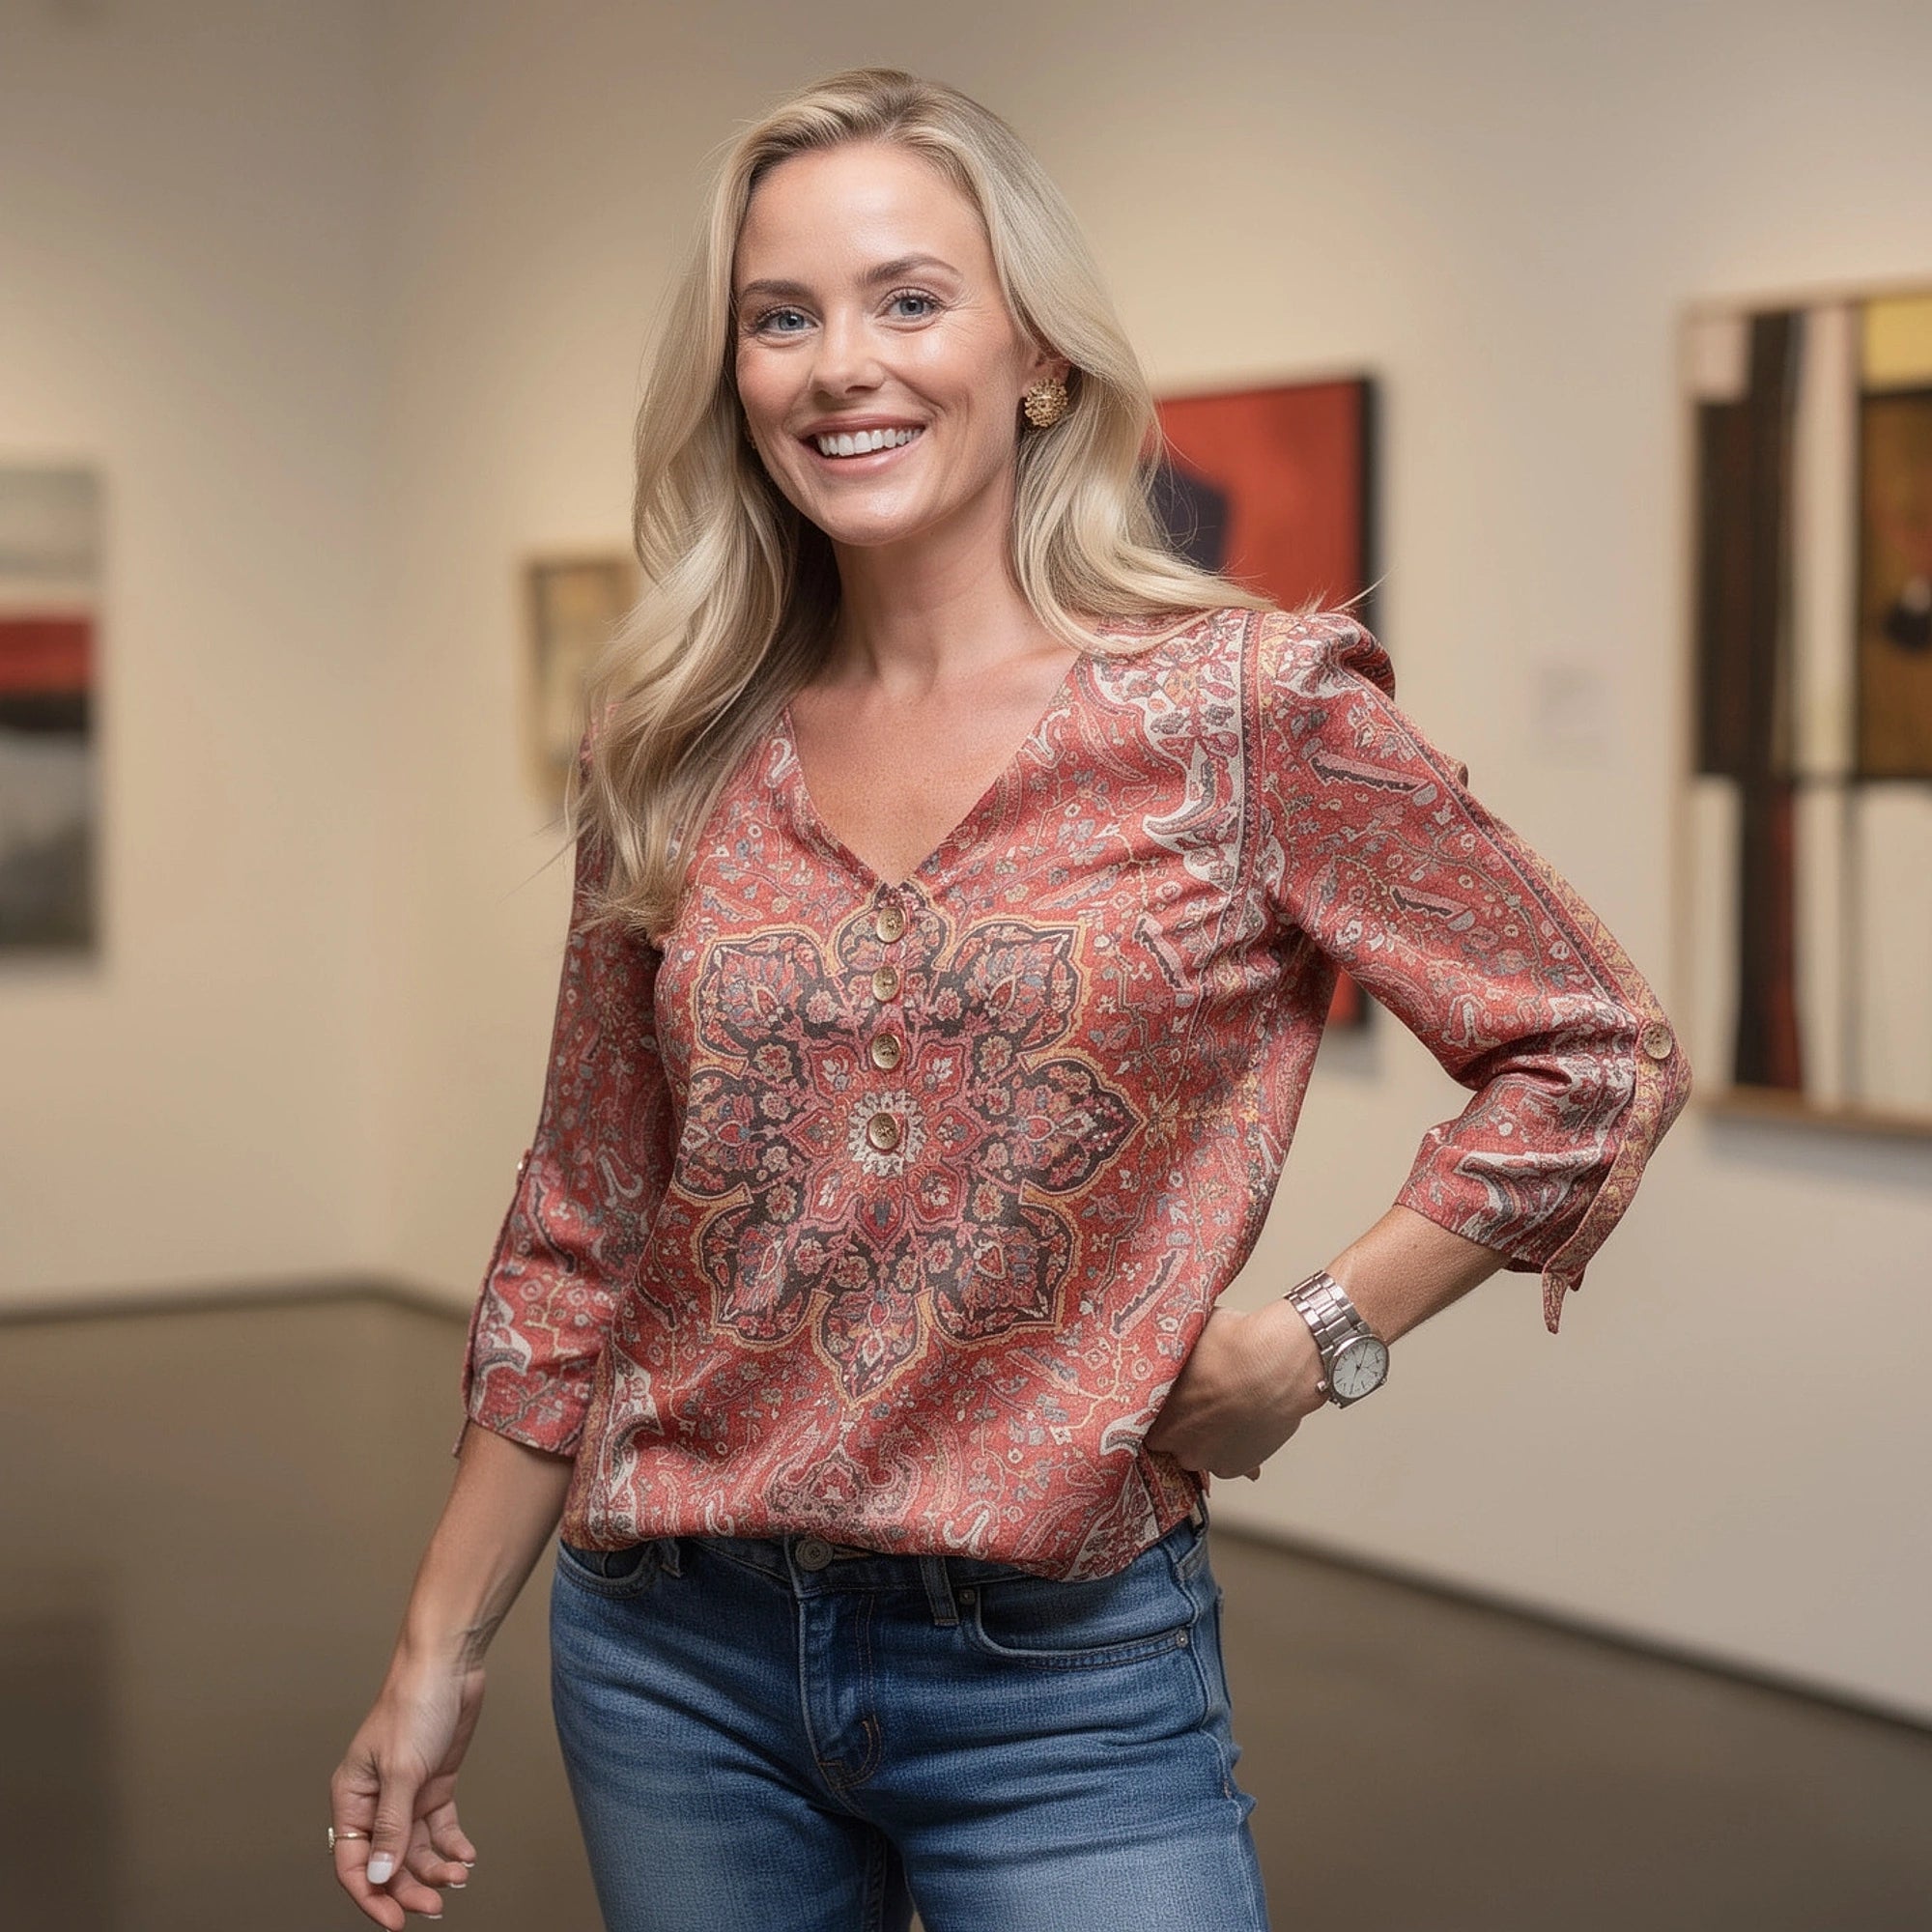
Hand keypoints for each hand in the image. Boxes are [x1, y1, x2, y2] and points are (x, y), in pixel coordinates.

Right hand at [329, 1659, 485, 1926]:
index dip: (371, 1896)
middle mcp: (376, 1801)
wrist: (450, 1666)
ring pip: (415, 1849)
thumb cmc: (413, 1705)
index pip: (352, 1862)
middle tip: (435, 1904)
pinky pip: (439, 1828)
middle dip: (409, 1887)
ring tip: (457, 1875)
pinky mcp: (435, 1784)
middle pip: (387, 1862)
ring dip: (435, 1867)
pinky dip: (452, 1845)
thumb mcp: (401, 1771)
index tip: (395, 1922)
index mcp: (351, 1797)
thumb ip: (391, 1827)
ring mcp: (407, 1794)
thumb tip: (379, 1876)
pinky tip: (466, 1855)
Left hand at [1143, 1300, 1326, 1480]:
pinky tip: (1245, 1421)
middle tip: (1203, 1399)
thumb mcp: (1188, 1338)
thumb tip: (1168, 1344)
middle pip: (1174, 1441)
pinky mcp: (1240, 1467)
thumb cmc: (1232, 1346)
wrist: (1278, 1364)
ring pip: (1204, 1451)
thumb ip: (1172, 1356)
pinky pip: (1231, 1459)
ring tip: (1229, 1407)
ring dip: (1212, 1436)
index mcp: (1159, 1417)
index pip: (1142, 1424)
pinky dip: (1236, 1445)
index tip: (1170, 1399)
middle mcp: (1181, 1447)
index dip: (1159, 1410)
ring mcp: (1211, 1460)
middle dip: (1186, 1424)